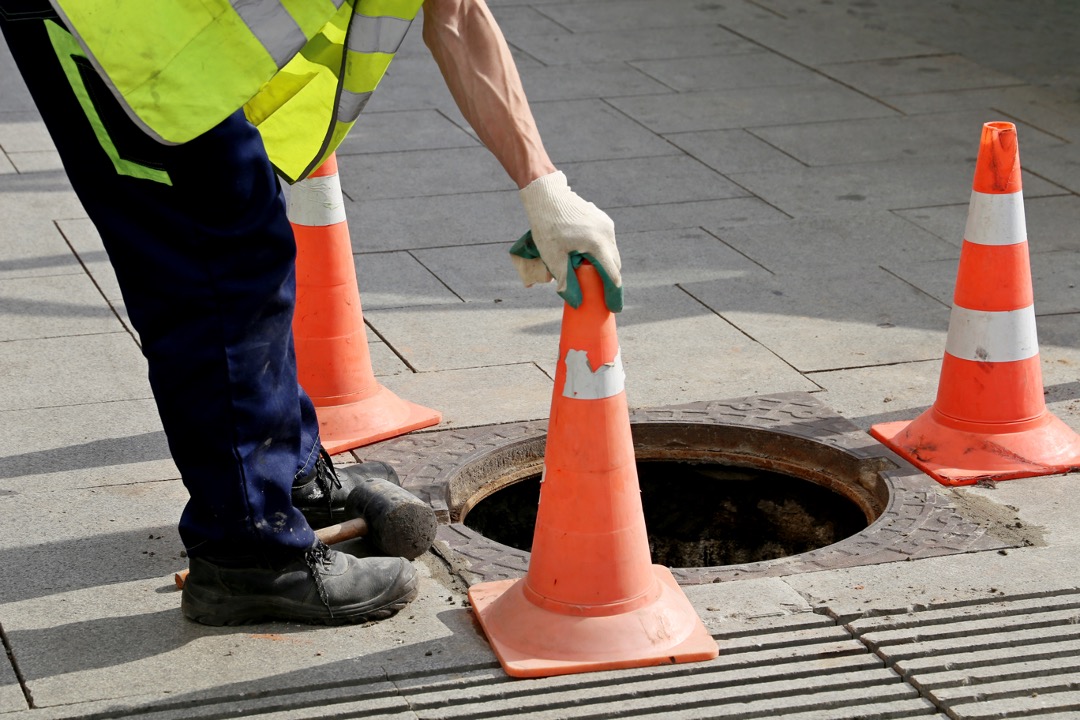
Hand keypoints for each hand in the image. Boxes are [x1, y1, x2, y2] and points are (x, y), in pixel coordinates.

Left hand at [514, 171, 622, 310]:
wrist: (546, 193)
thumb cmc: (547, 224)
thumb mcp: (553, 256)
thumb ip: (566, 281)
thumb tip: (576, 302)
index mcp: (598, 244)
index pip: (612, 275)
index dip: (613, 294)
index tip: (614, 309)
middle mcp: (607, 234)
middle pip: (614, 265)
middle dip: (609, 282)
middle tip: (604, 299)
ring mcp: (606, 224)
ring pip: (610, 253)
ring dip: (603, 267)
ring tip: (594, 281)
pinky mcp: (601, 219)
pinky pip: (605, 242)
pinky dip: (600, 254)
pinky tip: (587, 260)